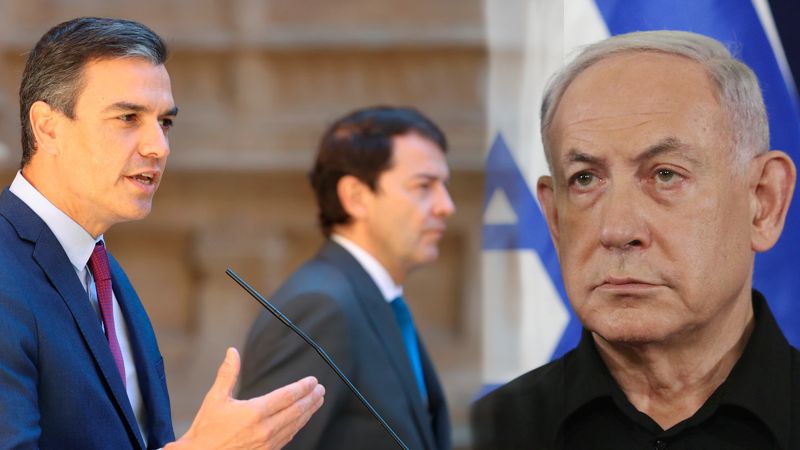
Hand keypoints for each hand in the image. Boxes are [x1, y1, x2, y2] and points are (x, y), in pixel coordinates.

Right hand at [165, 347, 324, 449]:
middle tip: (320, 390)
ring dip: (308, 412)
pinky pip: (288, 437)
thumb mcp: (215, 399)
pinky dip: (297, 426)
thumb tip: (232, 352)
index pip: (287, 396)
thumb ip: (227, 374)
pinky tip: (301, 420)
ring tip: (317, 402)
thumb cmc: (206, 430)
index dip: (302, 387)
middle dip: (311, 398)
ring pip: (295, 425)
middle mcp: (265, 429)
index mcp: (255, 412)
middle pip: (296, 410)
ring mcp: (268, 444)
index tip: (312, 380)